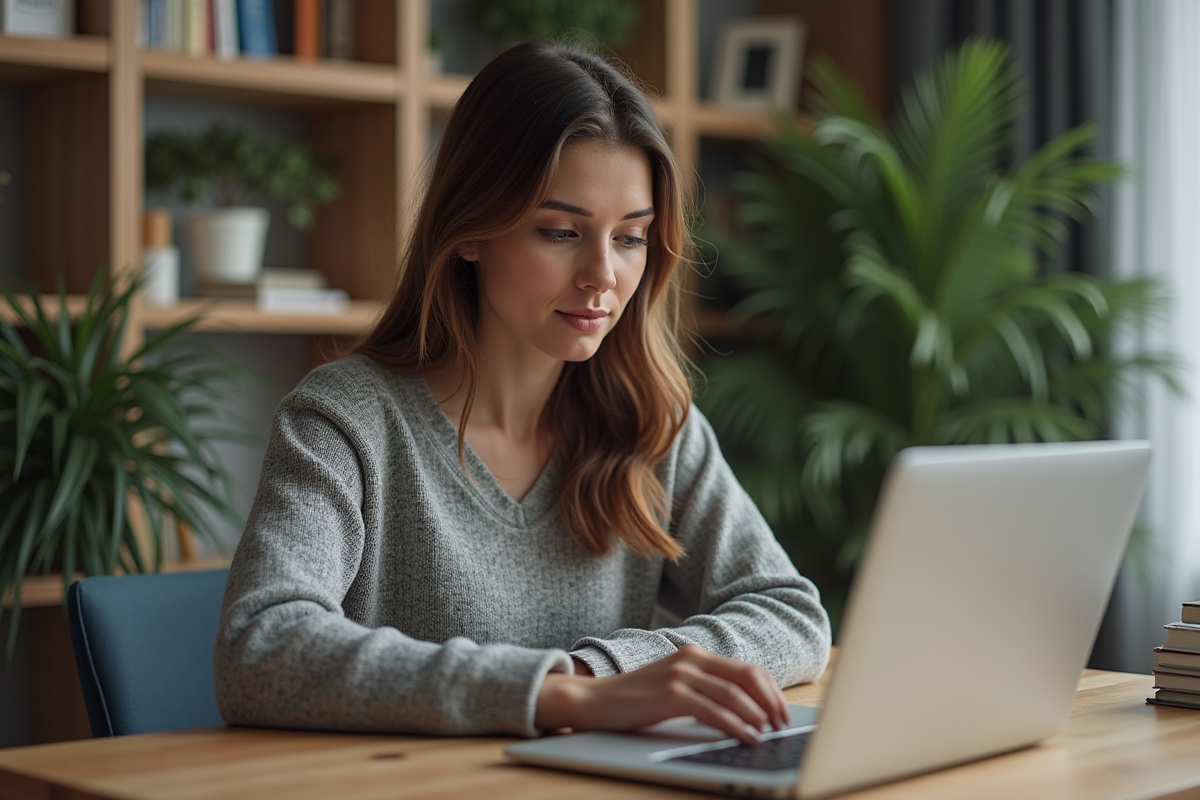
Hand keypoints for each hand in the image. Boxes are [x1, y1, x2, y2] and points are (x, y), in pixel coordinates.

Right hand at [536, 645, 788, 743]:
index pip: (747, 668)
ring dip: (757, 715)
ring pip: (734, 693)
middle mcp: (691, 659)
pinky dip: (735, 725)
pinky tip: (746, 736)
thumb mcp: (674, 686)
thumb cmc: (634, 699)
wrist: (594, 700)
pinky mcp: (670, 694)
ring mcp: (680, 674)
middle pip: (748, 676)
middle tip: (782, 724)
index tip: (781, 712)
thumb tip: (741, 710)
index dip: (770, 691)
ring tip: (768, 733)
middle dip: (771, 702)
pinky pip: (713, 710)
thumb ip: (702, 688)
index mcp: (695, 654)